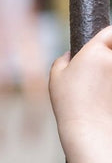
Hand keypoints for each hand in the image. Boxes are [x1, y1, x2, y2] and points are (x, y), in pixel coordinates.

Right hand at [49, 25, 111, 155]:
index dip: (108, 38)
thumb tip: (70, 55)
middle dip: (110, 55)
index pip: (110, 31)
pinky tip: (107, 97)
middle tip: (103, 71)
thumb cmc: (70, 105)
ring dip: (111, 72)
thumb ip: (63, 60)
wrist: (90, 130)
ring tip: (103, 88)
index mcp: (94, 52)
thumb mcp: (56, 78)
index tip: (105, 47)